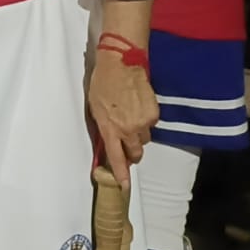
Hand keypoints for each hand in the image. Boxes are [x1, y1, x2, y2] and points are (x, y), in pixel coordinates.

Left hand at [87, 50, 156, 185]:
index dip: (120, 174)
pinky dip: (144, 121)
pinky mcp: (154, 114)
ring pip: (143, 139)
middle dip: (131, 153)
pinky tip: (137, 108)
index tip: (124, 187)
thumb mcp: (94, 107)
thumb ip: (102, 127)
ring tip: (129, 117)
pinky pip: (150, 125)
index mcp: (110, 128)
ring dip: (137, 135)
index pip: (116, 157)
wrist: (122, 63)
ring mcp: (143, 122)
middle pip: (135, 154)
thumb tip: (106, 141)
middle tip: (125, 144)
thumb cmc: (102, 83)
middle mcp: (128, 129)